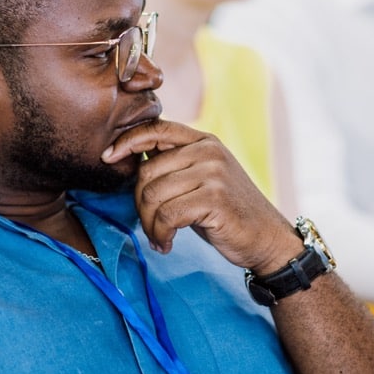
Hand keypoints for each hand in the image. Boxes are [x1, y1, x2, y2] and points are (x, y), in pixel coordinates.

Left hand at [101, 119, 297, 272]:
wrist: (266, 238)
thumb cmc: (227, 213)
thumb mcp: (202, 179)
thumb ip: (175, 165)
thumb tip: (131, 158)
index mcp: (203, 141)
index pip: (156, 129)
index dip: (127, 141)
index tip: (107, 158)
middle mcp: (208, 151)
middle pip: (146, 172)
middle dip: (139, 205)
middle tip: (150, 226)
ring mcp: (213, 173)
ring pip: (153, 196)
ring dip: (149, 225)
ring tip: (159, 238)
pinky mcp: (215, 198)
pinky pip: (167, 215)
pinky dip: (160, 235)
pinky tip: (167, 245)